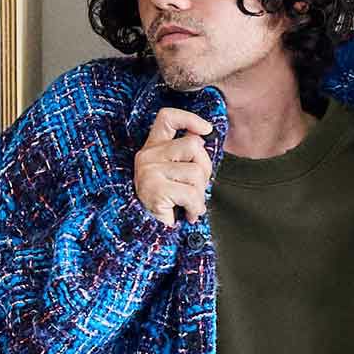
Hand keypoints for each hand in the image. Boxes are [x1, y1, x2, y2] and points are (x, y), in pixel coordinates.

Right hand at [134, 107, 213, 224]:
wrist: (148, 236)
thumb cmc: (166, 205)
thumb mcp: (175, 175)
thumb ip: (187, 157)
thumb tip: (204, 140)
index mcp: (152, 148)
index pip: (168, 118)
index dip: (190, 119)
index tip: (206, 130)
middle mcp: (147, 156)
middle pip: (193, 145)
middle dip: (204, 169)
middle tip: (197, 188)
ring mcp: (149, 172)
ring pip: (196, 172)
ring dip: (200, 194)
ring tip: (190, 205)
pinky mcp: (155, 190)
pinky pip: (191, 193)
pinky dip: (196, 207)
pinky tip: (189, 214)